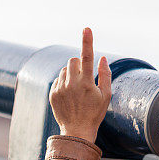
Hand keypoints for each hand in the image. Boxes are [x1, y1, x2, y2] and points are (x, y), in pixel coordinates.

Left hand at [49, 27, 111, 142]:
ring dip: (71, 74)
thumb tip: (102, 58)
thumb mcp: (106, 96)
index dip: (87, 41)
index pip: (87, 57)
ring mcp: (60, 89)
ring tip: (77, 89)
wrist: (77, 130)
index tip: (86, 28)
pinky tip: (69, 95)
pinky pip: (58, 79)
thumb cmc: (95, 113)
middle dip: (79, 64)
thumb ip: (105, 75)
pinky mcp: (52, 94)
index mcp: (86, 83)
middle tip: (84, 77)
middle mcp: (71, 84)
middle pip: (72, 60)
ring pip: (64, 69)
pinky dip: (64, 83)